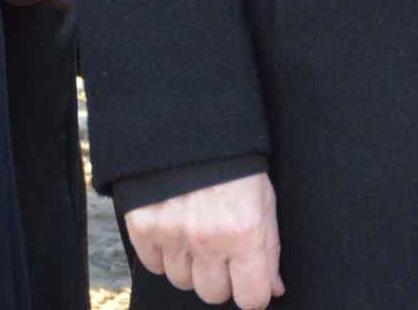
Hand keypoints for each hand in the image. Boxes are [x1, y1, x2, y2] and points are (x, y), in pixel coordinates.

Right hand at [123, 171, 281, 306]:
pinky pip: (154, 265)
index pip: (250, 298)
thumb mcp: (265, 201)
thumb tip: (273, 289)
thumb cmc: (235, 164)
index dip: (253, 293)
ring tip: (197, 232)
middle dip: (220, 277)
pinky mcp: (144, 228)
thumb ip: (269, 250)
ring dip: (191, 264)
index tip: (250, 283)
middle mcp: (208, 240)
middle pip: (213, 293)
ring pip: (182, 281)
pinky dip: (164, 254)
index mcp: (244, 233)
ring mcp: (173, 235)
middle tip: (222, 250)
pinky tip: (175, 229)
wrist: (192, 125)